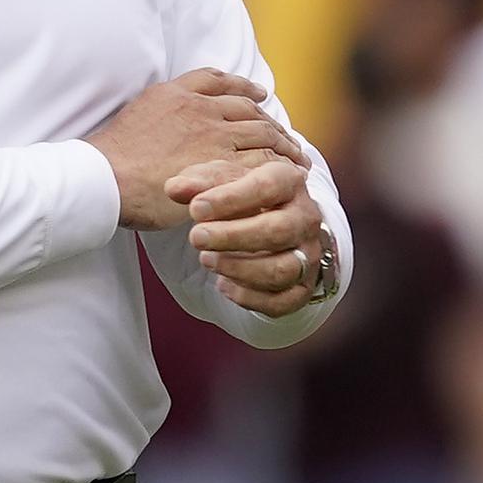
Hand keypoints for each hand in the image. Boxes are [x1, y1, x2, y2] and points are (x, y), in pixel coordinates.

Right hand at [84, 72, 292, 234]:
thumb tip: (176, 120)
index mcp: (178, 94)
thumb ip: (163, 109)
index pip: (220, 81)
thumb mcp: (136, 114)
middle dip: (272, 124)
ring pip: (262, 134)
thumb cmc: (113, 156)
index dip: (245, 87)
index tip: (261, 94)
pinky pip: (261, 162)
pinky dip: (279, 168)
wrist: (104, 177)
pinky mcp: (222, 165)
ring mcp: (214, 136)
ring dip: (284, 146)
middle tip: (288, 138)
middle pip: (249, 110)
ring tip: (296, 159)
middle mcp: (201, 110)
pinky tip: (288, 175)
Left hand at [184, 149, 335, 318]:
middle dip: (232, 237)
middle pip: (279, 231)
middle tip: (196, 237)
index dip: (230, 199)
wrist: (275, 223)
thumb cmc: (246, 198)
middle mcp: (306, 219)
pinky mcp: (302, 287)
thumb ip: (199, 182)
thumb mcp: (223, 181)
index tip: (195, 208)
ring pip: (281, 270)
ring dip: (238, 269)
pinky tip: (223, 285)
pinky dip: (248, 297)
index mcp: (290, 183)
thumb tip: (174, 188)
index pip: (268, 186)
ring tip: (207, 260)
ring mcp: (308, 255)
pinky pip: (281, 302)